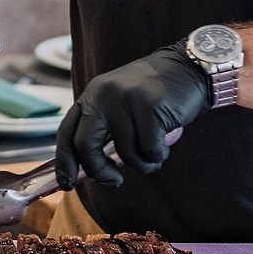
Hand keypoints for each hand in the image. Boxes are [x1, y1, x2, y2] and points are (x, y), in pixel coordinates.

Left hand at [54, 43, 208, 187]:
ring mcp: (125, 99)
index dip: (64, 162)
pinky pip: (149, 150)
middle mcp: (102, 95)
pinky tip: (166, 141)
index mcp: (92, 95)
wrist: (188, 69)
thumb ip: (103, 135)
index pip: (66, 133)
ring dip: (143, 163)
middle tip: (115, 180)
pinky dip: (158, 154)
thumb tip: (85, 173)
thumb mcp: (120, 108)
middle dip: (99, 171)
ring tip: (154, 150)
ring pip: (125, 153)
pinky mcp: (149, 106)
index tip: (66, 184)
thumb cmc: (154, 96)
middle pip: (86, 146)